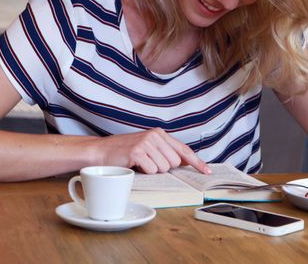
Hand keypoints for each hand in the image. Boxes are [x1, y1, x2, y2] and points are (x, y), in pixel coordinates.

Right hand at [96, 128, 210, 174]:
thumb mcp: (147, 148)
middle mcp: (155, 135)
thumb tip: (185, 162)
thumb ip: (165, 152)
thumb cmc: (124, 153)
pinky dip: (143, 172)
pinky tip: (134, 165)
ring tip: (139, 164)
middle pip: (174, 162)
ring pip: (164, 168)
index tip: (207, 171)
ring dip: (152, 170)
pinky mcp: (138, 151)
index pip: (183, 149)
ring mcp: (146, 142)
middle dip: (162, 167)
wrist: (100, 152)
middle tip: (147, 163)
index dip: (197, 162)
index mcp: (159, 134)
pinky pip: (151, 170)